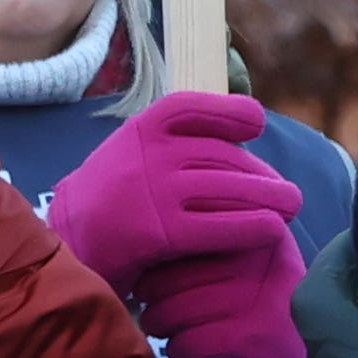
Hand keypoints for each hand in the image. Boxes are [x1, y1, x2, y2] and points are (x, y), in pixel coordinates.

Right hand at [49, 91, 313, 357]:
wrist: (66, 250)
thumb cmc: (112, 204)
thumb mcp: (132, 157)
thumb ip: (173, 143)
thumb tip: (239, 127)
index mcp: (140, 131)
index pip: (191, 108)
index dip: (229, 112)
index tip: (256, 124)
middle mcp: (148, 155)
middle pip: (221, 156)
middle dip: (260, 174)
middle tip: (285, 191)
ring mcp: (153, 192)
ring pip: (227, 188)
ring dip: (269, 199)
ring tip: (291, 208)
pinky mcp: (159, 233)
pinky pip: (219, 227)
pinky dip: (253, 227)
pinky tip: (274, 231)